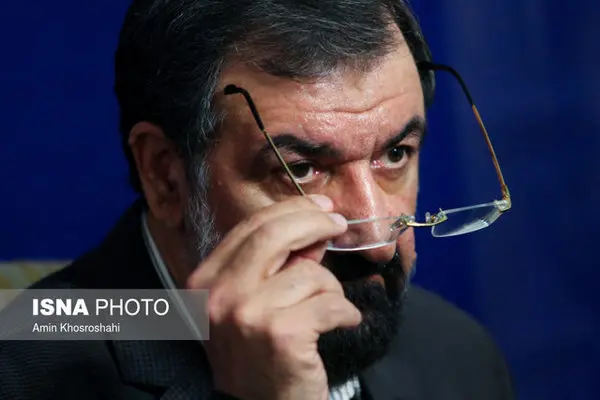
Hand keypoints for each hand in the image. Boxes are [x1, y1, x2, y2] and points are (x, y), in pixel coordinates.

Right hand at [187, 195, 361, 399]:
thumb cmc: (261, 353)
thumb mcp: (254, 302)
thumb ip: (277, 263)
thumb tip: (313, 227)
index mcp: (204, 281)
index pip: (250, 228)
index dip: (290, 210)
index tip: (320, 207)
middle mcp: (217, 295)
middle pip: (274, 235)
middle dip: (315, 223)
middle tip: (339, 225)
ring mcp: (246, 314)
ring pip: (309, 273)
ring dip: (330, 290)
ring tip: (326, 312)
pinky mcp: (280, 335)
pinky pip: (330, 303)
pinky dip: (345, 313)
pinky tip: (343, 323)